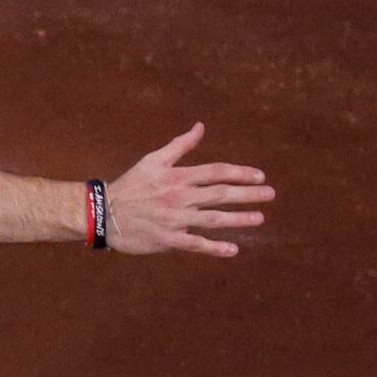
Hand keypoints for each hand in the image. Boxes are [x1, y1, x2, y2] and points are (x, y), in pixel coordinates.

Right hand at [104, 124, 272, 257]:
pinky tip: (233, 250)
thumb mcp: (153, 160)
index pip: (215, 172)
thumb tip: (201, 127)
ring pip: (213, 219)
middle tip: (270, 194)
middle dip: (248, 194)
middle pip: (220, 194)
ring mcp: (175, 219)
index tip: (259, 175)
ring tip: (259, 219)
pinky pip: (195, 244)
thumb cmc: (131, 185)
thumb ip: (180, 145)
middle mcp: (180, 197)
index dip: (240, 173)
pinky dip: (214, 248)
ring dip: (238, 219)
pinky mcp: (168, 239)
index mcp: (177, 177)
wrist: (105, 213)